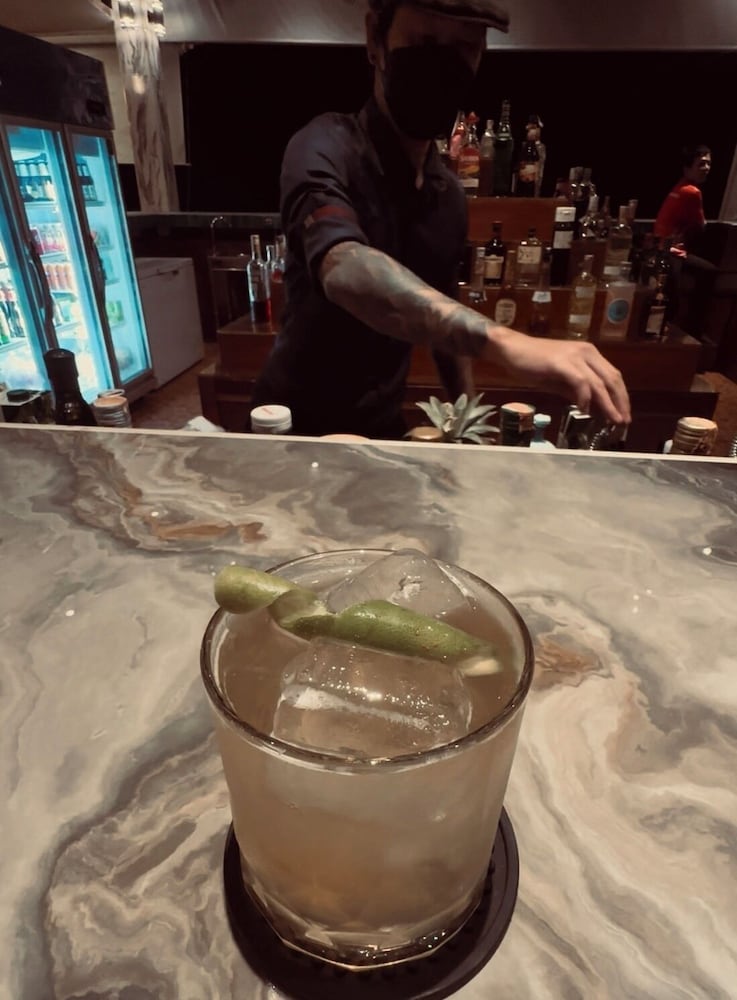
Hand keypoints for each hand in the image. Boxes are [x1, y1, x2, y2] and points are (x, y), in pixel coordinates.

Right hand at [485, 329, 630, 425]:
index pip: (613, 376)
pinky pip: (580, 382)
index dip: (621, 396)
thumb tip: (592, 409)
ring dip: (608, 404)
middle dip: (620, 402)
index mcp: (589, 354)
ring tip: (612, 420)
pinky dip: (585, 398)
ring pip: (599, 382)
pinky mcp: (562, 363)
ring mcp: (575, 356)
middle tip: (624, 421)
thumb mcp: (559, 380)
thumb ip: (576, 392)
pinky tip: (584, 411)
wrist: (511, 350)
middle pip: (612, 379)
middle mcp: (587, 352)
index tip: (623, 414)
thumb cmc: (533, 364)